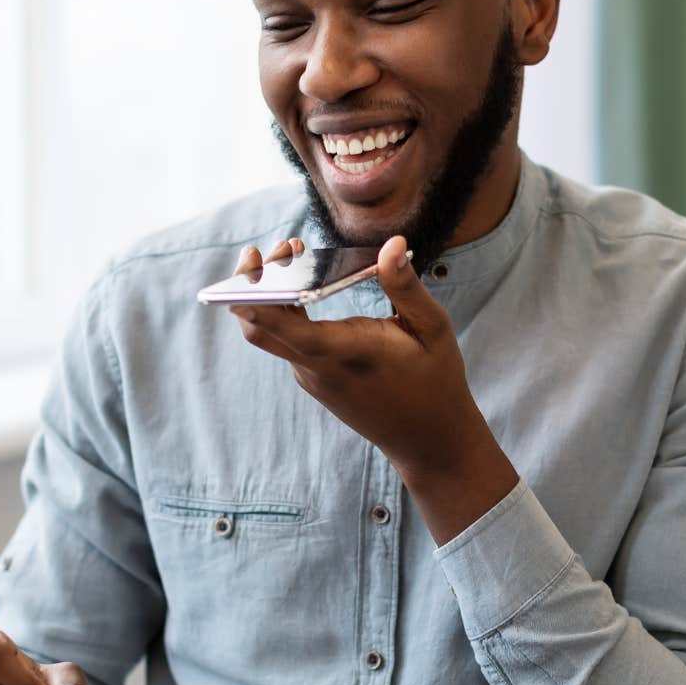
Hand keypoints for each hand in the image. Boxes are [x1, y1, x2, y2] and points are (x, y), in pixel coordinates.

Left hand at [229, 235, 518, 541]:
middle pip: (256, 328)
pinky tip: (306, 285)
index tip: (260, 257)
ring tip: (293, 254)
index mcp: (343, 352)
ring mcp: (312, 376)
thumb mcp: (431, 328)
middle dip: (250, 285)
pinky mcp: (315, 379)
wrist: (428, 440)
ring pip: (270, 334)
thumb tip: (391, 244)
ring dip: (270, 294)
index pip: (279, 326)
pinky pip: (287, 342)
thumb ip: (405, 286)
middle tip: (278, 247)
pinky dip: (285, 311)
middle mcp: (317, 368)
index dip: (255, 293)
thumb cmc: (435, 381)